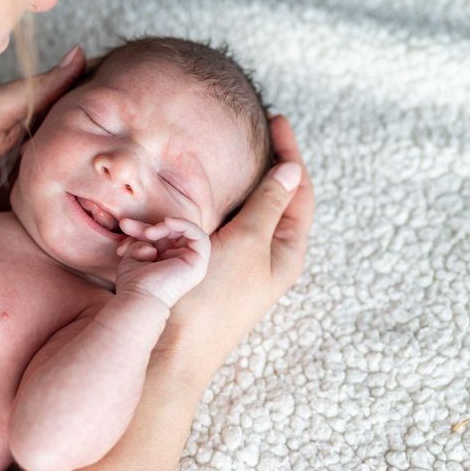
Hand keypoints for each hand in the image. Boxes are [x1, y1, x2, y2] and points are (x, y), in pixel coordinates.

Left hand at [115, 217, 210, 308]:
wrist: (139, 298)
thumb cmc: (134, 282)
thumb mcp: (133, 254)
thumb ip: (140, 240)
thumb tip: (147, 231)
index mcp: (166, 261)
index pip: (159, 236)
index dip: (141, 228)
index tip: (124, 227)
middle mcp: (180, 262)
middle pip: (170, 233)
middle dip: (148, 226)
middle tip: (128, 226)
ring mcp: (191, 263)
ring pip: (182, 232)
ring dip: (163, 227)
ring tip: (148, 233)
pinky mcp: (199, 263)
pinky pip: (199, 236)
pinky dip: (184, 224)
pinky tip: (167, 222)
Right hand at [155, 115, 314, 387]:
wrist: (171, 350)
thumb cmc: (213, 298)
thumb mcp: (247, 243)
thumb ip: (269, 205)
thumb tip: (291, 170)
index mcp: (286, 251)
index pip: (299, 192)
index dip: (290, 154)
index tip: (276, 120)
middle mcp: (267, 257)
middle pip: (277, 199)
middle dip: (268, 164)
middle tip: (256, 129)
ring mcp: (239, 263)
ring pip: (246, 211)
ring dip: (241, 182)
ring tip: (230, 151)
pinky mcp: (211, 267)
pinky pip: (220, 224)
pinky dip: (216, 201)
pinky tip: (201, 189)